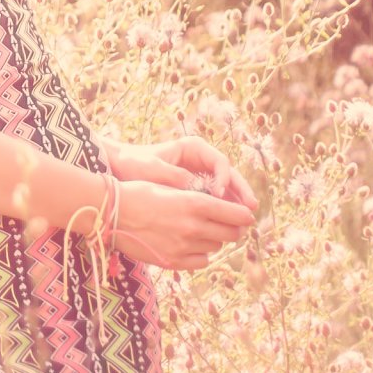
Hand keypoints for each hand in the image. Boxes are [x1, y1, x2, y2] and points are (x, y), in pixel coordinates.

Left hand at [99, 132, 259, 212]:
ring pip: (225, 188)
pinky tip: (229, 224)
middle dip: (240, 191)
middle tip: (251, 209)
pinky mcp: (197, 188)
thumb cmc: (135, 164)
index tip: (219, 195)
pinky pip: (215, 198)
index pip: (219, 162)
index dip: (224, 179)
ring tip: (245, 220)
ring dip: (236, 203)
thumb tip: (198, 191)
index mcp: (194, 148)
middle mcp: (201, 159)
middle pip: (228, 174)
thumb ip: (176, 178)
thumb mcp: (154, 170)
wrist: (121, 168)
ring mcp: (201, 173)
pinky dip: (223, 209)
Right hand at [106, 179, 254, 271]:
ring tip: (204, 231)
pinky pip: (201, 262)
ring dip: (215, 240)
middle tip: (230, 225)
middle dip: (234, 228)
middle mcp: (193, 226)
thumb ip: (197, 198)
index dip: (244, 215)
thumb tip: (220, 206)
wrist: (109, 212)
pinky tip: (191, 245)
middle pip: (231, 233)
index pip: (235, 213)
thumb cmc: (138, 193)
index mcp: (195, 203)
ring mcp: (183, 247)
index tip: (246, 215)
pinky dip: (201, 254)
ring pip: (216, 247)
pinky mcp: (173, 262)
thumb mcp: (171, 188)